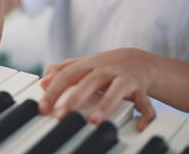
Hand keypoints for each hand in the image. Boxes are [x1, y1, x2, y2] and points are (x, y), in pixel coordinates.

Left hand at [39, 48, 155, 130]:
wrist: (137, 60)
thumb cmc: (104, 67)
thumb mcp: (82, 65)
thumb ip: (62, 71)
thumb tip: (42, 82)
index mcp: (88, 65)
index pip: (67, 75)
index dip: (54, 91)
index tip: (43, 108)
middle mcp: (105, 70)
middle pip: (88, 82)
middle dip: (74, 99)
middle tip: (61, 117)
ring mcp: (123, 78)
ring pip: (116, 90)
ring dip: (106, 105)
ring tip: (95, 121)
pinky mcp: (140, 88)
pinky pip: (144, 102)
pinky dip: (145, 114)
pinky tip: (140, 126)